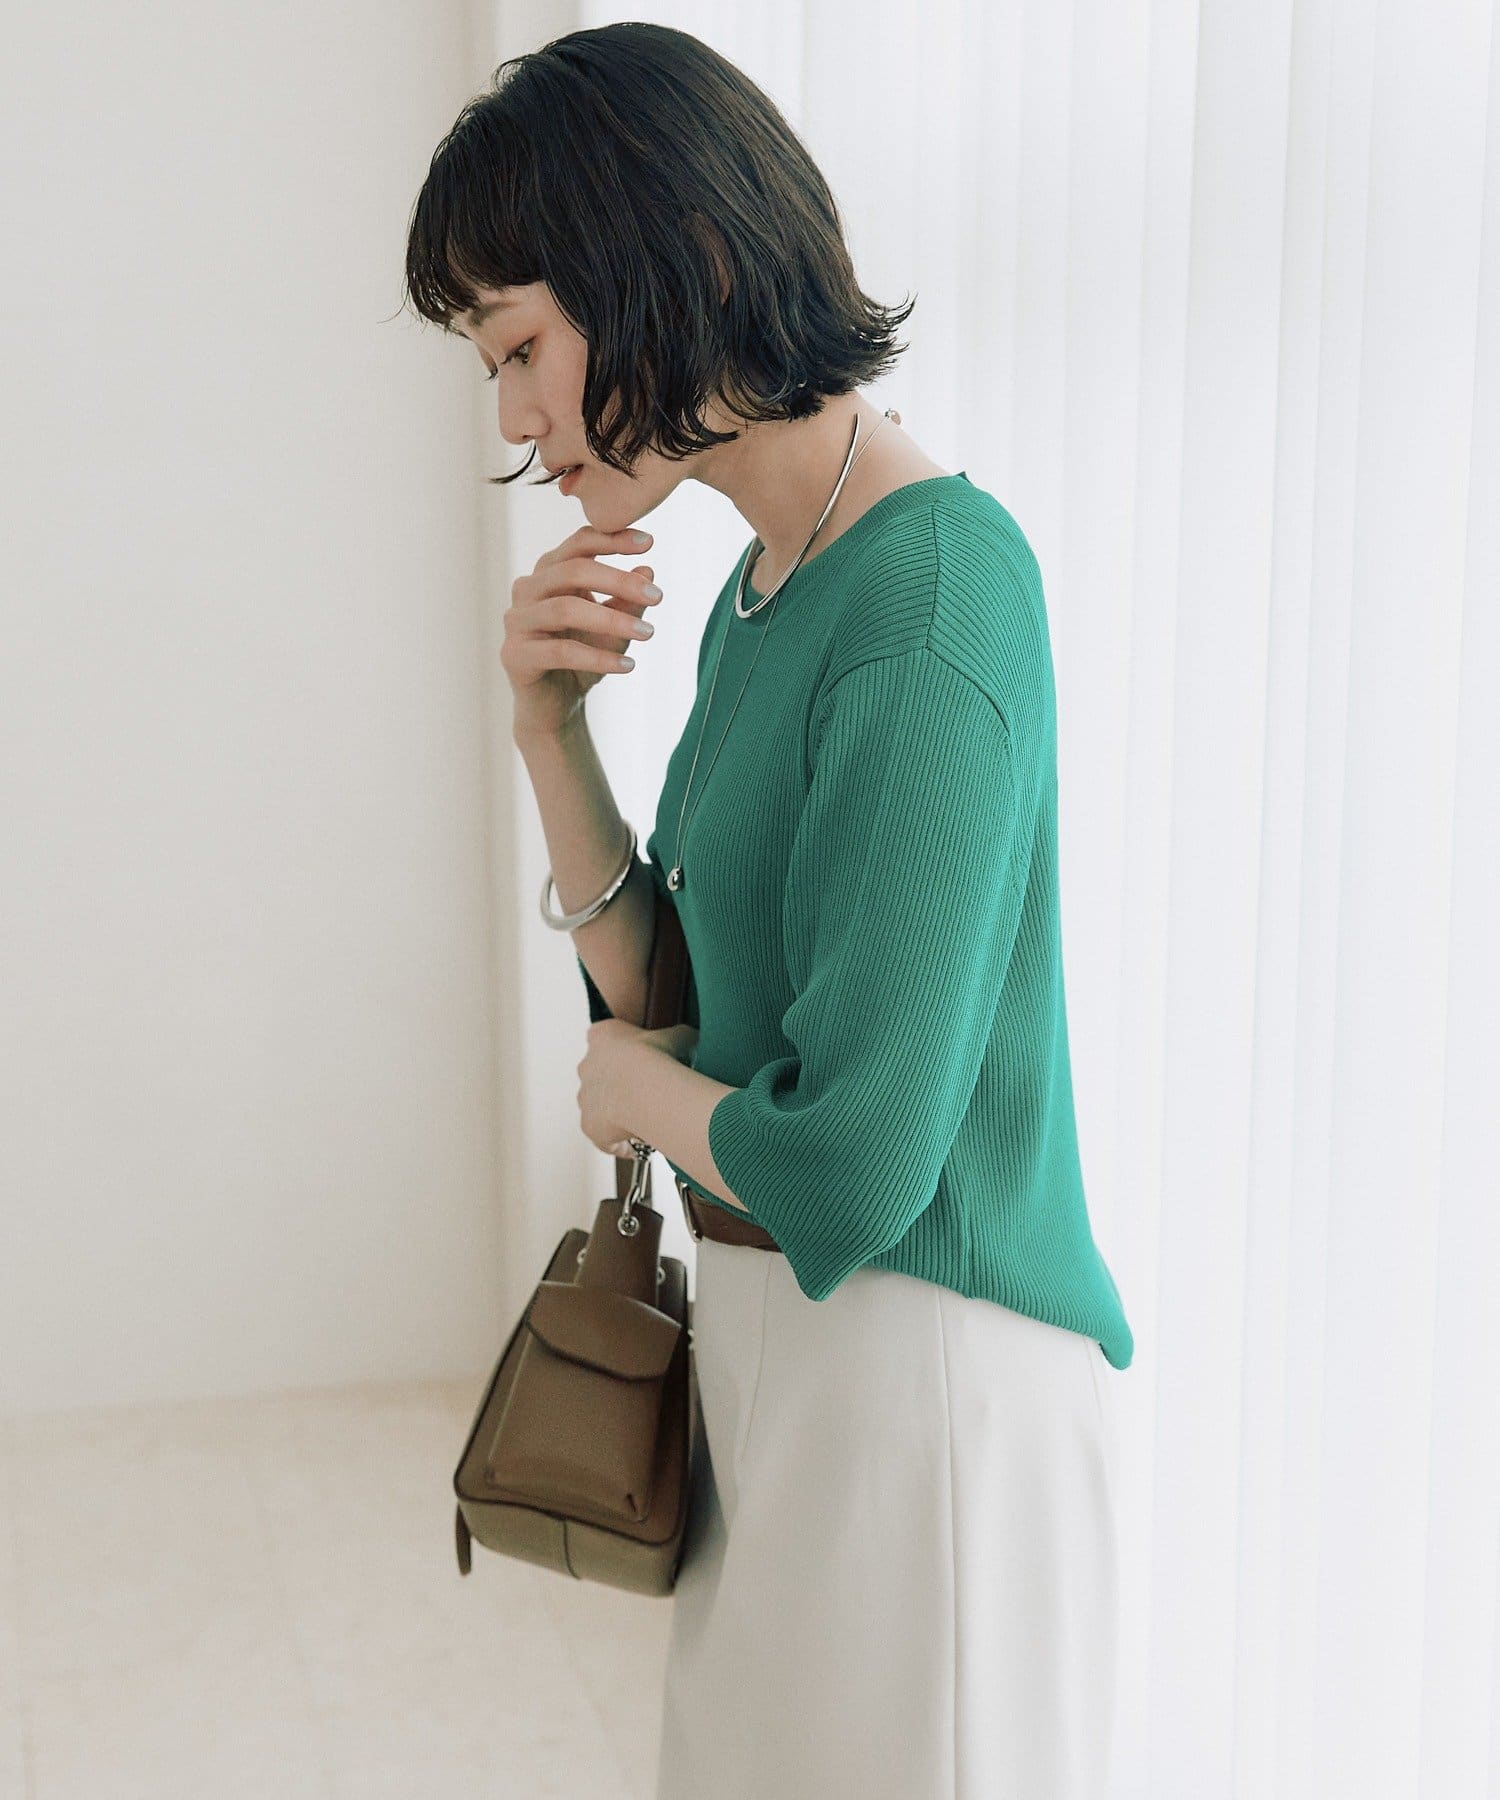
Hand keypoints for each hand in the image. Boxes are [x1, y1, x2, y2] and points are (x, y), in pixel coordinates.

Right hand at [503, 525, 661, 741]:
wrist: (557, 707)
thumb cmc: (584, 659)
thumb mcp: (614, 628)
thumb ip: (627, 600)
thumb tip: (648, 568)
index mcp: (548, 573)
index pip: (578, 543)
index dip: (613, 539)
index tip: (650, 543)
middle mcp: (527, 590)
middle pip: (573, 570)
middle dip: (619, 580)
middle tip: (657, 596)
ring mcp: (516, 621)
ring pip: (566, 609)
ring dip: (612, 620)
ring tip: (648, 633)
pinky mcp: (514, 655)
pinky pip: (561, 651)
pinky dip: (598, 658)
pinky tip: (628, 666)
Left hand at [575, 1019, 699, 1156]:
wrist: (646, 1089)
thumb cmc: (660, 1059)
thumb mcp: (678, 1037)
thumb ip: (679, 1037)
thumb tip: (691, 1041)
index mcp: (602, 1035)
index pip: (606, 1039)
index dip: (627, 1052)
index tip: (645, 1062)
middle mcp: (587, 1065)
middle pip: (602, 1074)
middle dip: (622, 1084)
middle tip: (650, 1093)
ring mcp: (585, 1097)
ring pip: (603, 1106)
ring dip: (621, 1112)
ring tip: (648, 1118)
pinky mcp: (589, 1124)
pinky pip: (605, 1136)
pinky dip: (621, 1141)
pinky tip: (641, 1143)